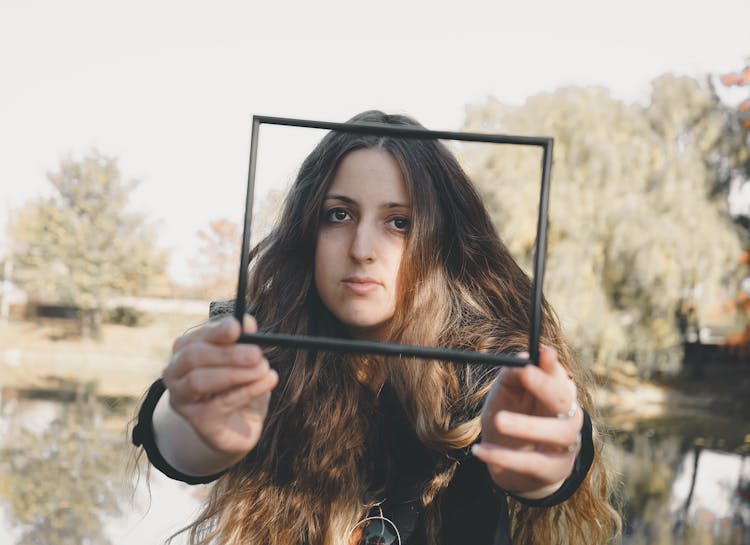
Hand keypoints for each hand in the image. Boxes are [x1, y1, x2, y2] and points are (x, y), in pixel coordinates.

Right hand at [162, 314, 278, 458]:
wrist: (239, 424)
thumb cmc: (239, 384)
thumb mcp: (245, 360)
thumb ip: (244, 340)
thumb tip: (246, 321)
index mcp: (184, 350)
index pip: (195, 337)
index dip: (215, 331)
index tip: (236, 327)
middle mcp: (175, 373)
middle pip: (193, 357)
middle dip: (227, 354)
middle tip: (257, 353)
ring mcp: (182, 399)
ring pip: (200, 381)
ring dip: (236, 373)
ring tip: (265, 369)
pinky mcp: (197, 421)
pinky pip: (219, 404)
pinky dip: (246, 391)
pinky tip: (266, 382)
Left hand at [473, 346, 582, 498]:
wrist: (510, 465)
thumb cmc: (510, 420)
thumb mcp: (506, 396)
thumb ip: (512, 378)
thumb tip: (518, 358)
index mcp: (556, 394)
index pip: (559, 375)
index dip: (552, 364)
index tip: (541, 352)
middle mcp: (568, 417)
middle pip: (565, 399)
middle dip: (546, 385)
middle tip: (524, 373)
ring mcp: (565, 445)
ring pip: (557, 433)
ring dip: (527, 425)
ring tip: (498, 421)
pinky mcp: (554, 471)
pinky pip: (532, 464)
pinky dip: (504, 457)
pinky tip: (480, 450)